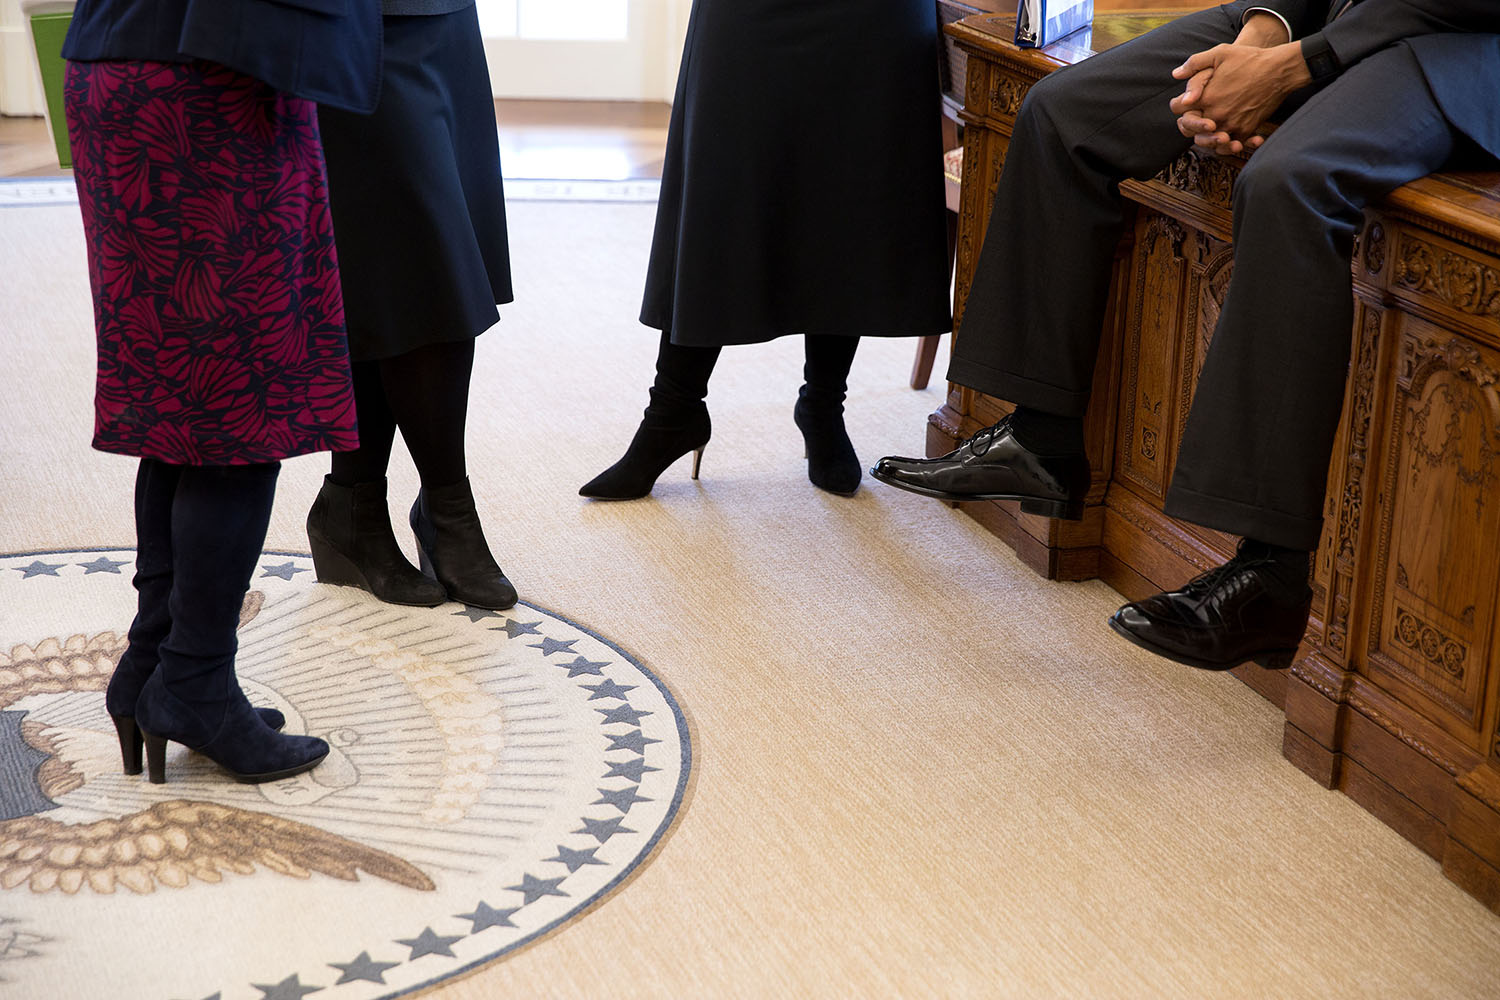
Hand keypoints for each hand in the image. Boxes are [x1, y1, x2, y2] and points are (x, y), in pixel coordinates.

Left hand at [1170, 42, 1311, 143]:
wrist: (1280, 70)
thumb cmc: (1250, 59)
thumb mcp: (1219, 53)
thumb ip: (1194, 63)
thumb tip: (1176, 74)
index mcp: (1205, 97)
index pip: (1177, 108)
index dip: (1178, 104)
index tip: (1185, 102)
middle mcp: (1215, 114)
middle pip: (1190, 129)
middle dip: (1190, 123)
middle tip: (1197, 117)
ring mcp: (1231, 124)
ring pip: (1208, 141)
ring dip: (1207, 137)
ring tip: (1211, 128)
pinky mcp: (1246, 130)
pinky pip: (1231, 145)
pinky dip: (1228, 144)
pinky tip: (1229, 136)